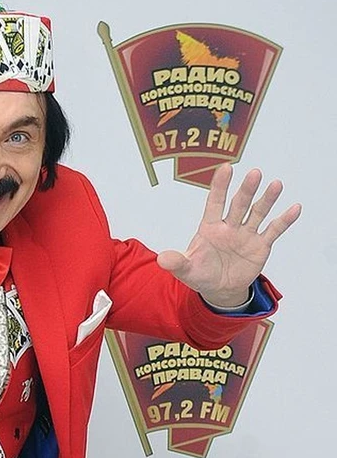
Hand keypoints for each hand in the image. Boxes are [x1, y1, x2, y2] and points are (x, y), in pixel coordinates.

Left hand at [157, 164, 300, 306]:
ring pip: (258, 213)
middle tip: (254, 173)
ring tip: (276, 184)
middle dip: (246, 190)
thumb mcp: (186, 270)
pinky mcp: (260, 246)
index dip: (220, 186)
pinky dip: (284, 220)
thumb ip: (177, 262)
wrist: (219, 290)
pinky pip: (273, 231)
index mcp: (210, 228)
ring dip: (267, 199)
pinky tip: (294, 208)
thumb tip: (162, 260)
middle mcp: (229, 227)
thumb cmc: (200, 274)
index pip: (215, 203)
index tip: (226, 167)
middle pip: (239, 204)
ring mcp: (246, 235)